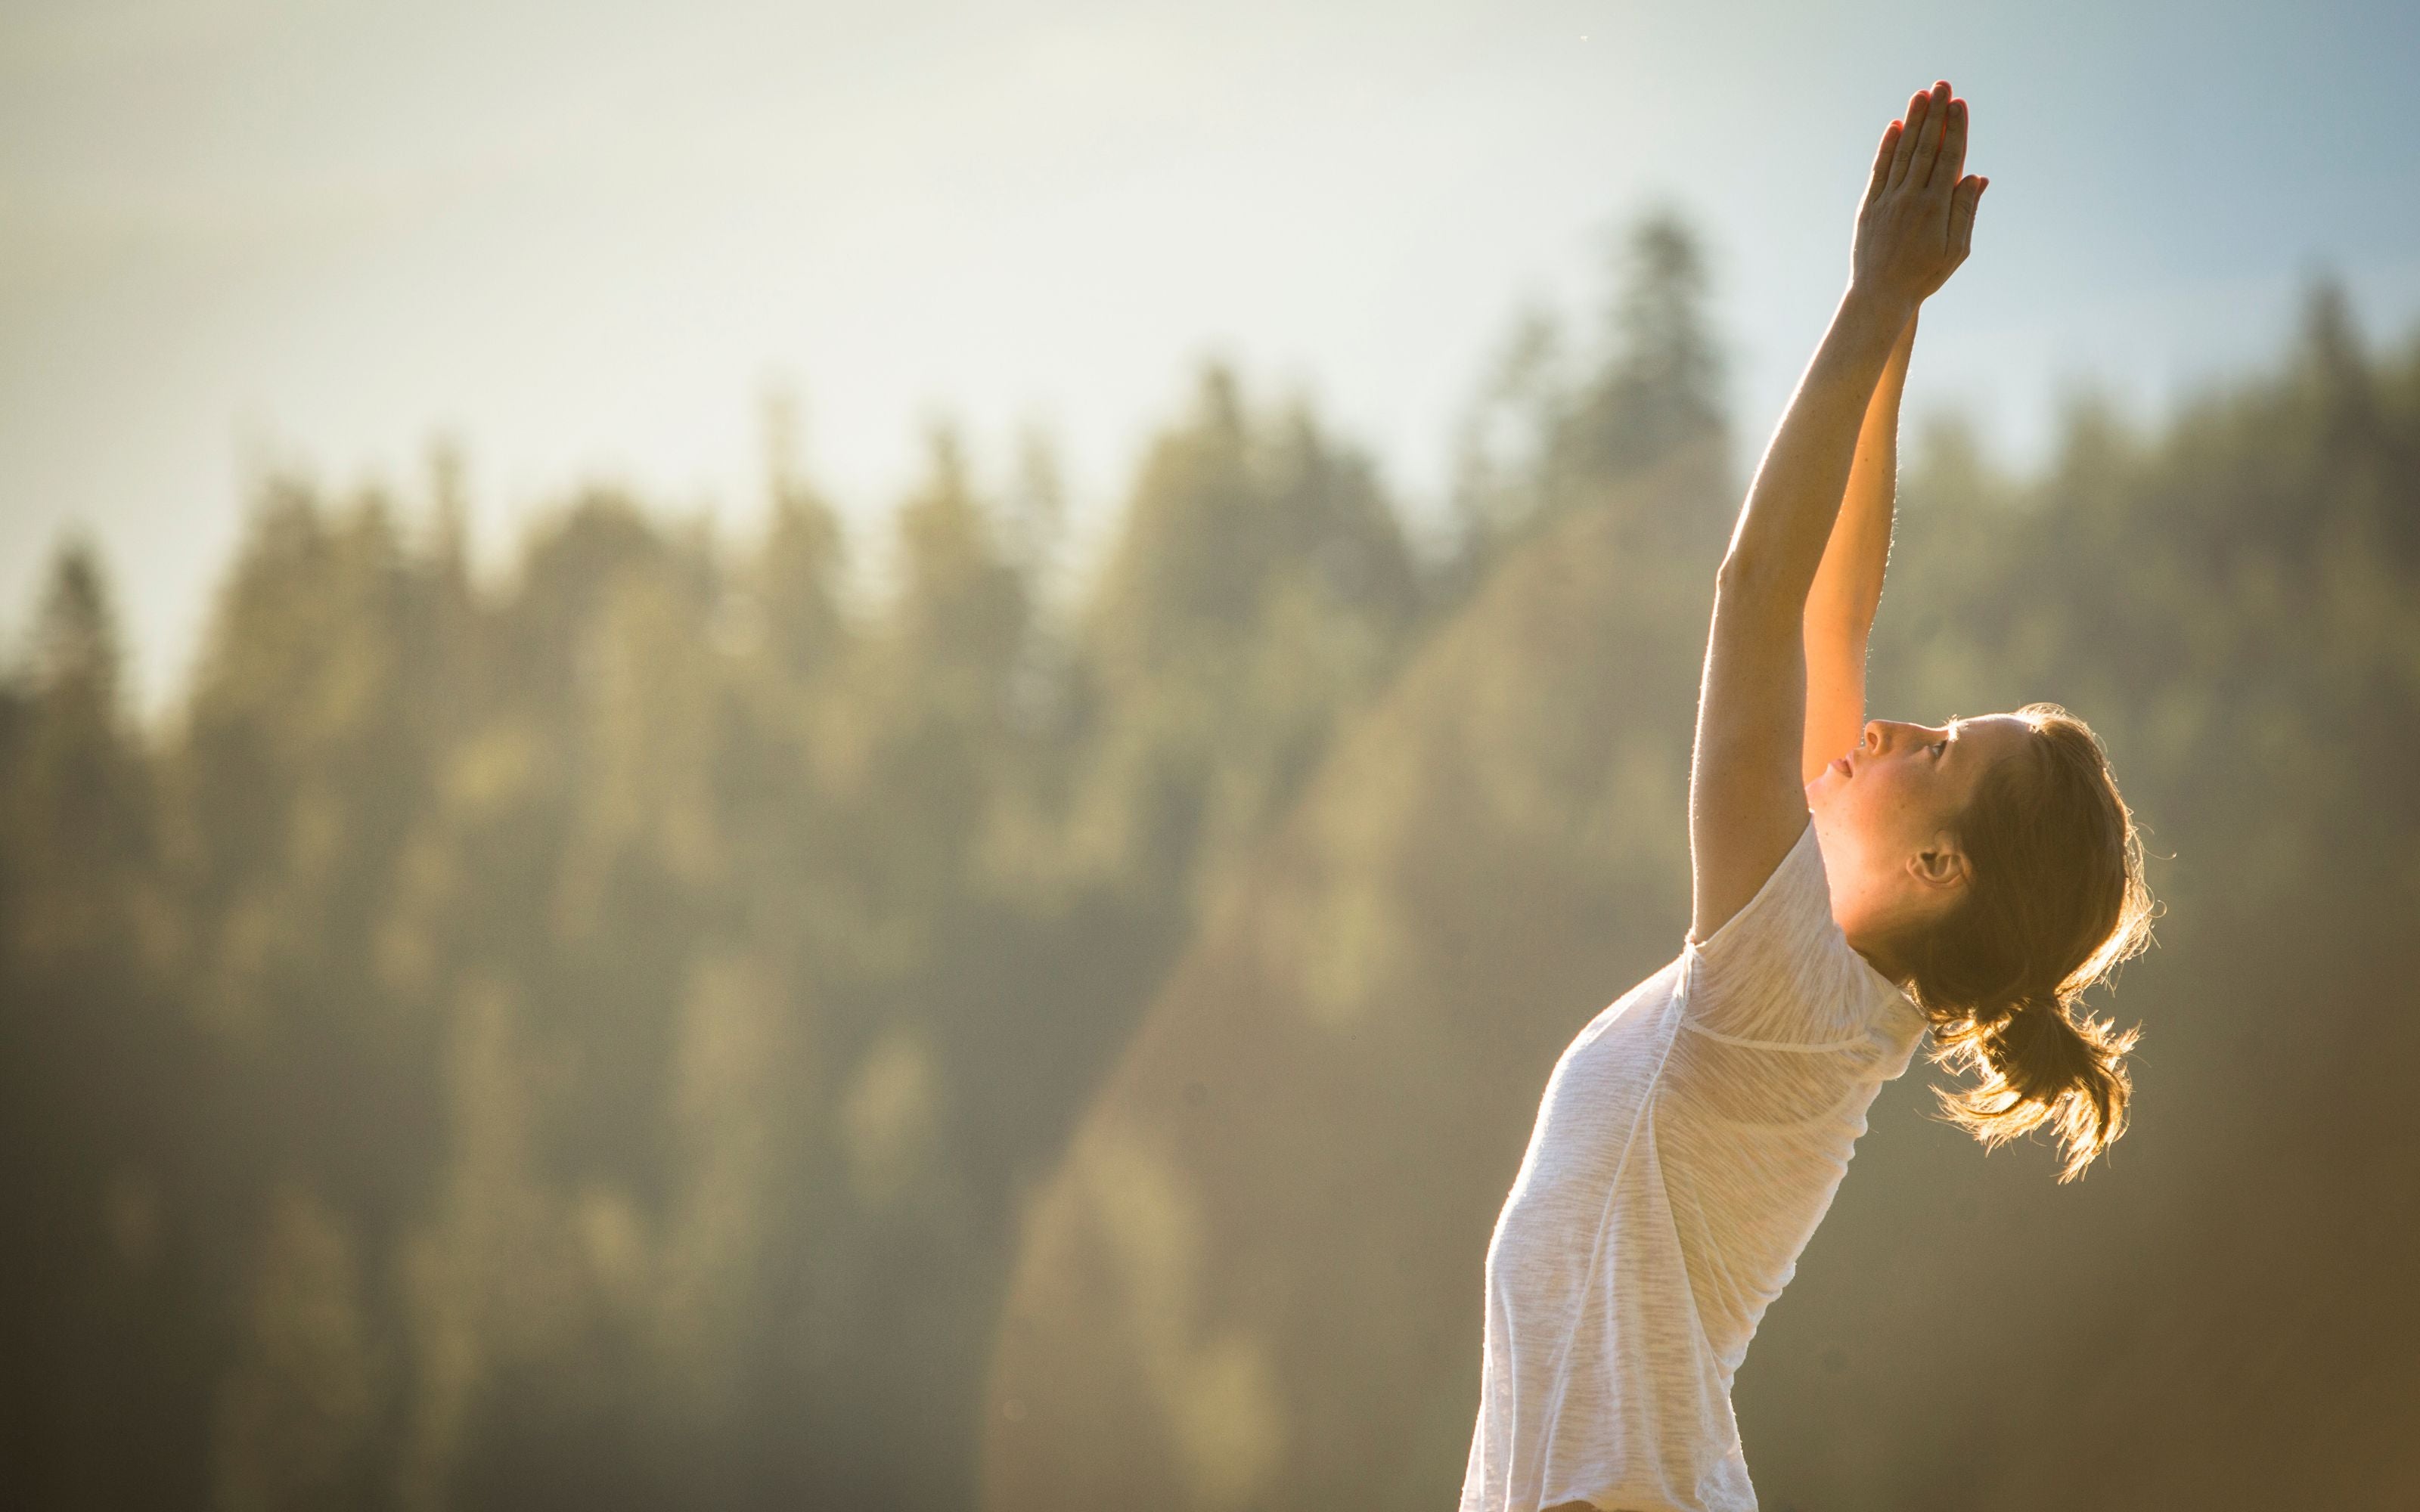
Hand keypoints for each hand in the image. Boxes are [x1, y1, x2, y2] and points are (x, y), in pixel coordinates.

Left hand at [1851, 81, 1984, 309]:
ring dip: (1912, 122)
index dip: (1955, 128)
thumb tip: (1976, 176)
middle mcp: (1910, 198)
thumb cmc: (1923, 276)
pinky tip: (1894, 127)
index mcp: (1936, 207)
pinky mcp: (1869, 206)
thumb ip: (1965, 211)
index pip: (1949, 158)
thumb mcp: (1956, 249)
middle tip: (1941, 85)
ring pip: (1902, 153)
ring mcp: (1887, 200)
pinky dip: (1887, 147)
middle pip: (1925, 147)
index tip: (1959, 104)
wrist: (1880, 296)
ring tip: (1920, 96)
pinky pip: (1879, 170)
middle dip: (1935, 114)